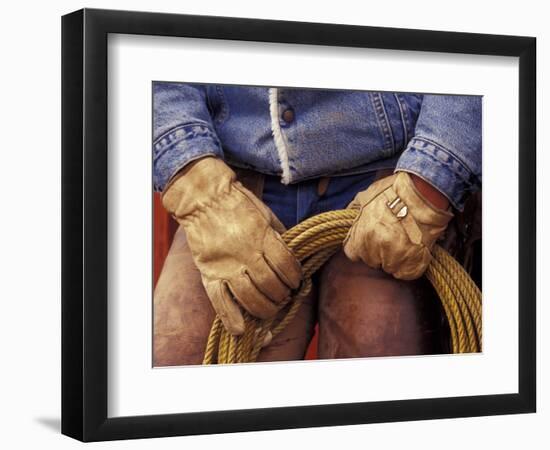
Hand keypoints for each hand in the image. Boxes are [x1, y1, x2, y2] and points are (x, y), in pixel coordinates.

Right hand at [162, 157, 301, 334]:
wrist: (204, 199)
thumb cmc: (238, 204)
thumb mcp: (266, 215)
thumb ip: (279, 237)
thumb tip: (293, 258)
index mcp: (262, 236)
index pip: (285, 265)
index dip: (295, 277)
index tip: (296, 281)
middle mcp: (245, 253)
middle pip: (271, 284)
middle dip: (282, 295)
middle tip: (284, 295)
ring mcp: (226, 265)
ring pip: (250, 297)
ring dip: (265, 307)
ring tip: (270, 307)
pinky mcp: (209, 273)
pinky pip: (220, 301)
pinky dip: (231, 318)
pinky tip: (242, 328)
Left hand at [343, 172, 452, 279]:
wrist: (423, 194)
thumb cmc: (394, 192)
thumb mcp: (366, 197)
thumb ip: (355, 210)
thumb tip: (349, 214)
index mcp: (360, 237)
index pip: (352, 252)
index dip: (360, 246)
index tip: (368, 240)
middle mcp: (374, 251)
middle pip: (370, 260)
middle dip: (377, 252)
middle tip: (390, 237)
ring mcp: (393, 259)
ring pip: (388, 267)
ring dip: (394, 258)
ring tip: (403, 242)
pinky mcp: (412, 265)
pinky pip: (405, 273)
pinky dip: (409, 266)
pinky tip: (412, 251)